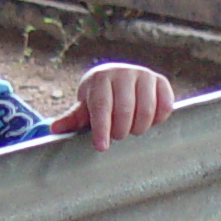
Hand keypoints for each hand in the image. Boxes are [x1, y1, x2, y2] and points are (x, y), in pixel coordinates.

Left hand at [52, 63, 175, 151]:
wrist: (118, 77)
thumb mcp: (85, 107)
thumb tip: (56, 128)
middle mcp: (123, 72)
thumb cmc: (99, 97)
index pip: (102, 106)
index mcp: (101, 78)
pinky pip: (165, 105)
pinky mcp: (161, 81)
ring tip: (132, 129)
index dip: (102, 129)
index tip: (102, 147)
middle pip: (125, 110)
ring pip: (146, 109)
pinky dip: (158, 119)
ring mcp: (144, 75)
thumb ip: (73, 118)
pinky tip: (149, 122)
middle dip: (120, 130)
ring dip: (139, 128)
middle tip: (118, 136)